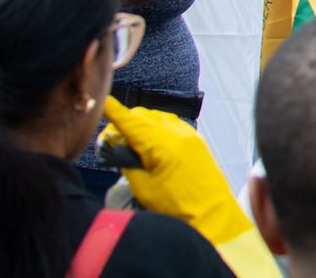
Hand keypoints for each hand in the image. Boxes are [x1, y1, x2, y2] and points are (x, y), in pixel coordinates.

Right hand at [98, 97, 252, 245]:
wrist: (211, 213)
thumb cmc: (176, 205)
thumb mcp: (142, 186)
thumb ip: (128, 163)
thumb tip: (119, 148)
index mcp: (162, 144)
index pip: (133, 122)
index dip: (115, 112)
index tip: (104, 102)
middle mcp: (178, 133)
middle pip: (145, 116)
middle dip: (126, 123)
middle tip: (112, 141)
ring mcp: (190, 135)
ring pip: (159, 117)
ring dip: (142, 124)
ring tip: (131, 145)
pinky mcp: (196, 141)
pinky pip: (173, 125)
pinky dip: (158, 128)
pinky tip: (150, 144)